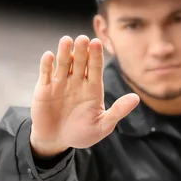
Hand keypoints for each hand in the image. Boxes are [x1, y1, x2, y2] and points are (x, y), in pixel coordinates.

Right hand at [30, 35, 139, 156]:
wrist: (57, 141)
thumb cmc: (82, 134)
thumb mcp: (103, 126)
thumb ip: (118, 111)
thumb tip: (136, 98)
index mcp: (93, 88)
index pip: (95, 67)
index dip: (96, 55)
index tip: (97, 43)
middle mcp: (77, 82)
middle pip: (80, 62)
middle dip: (81, 50)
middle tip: (83, 39)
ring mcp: (60, 83)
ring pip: (63, 63)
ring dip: (64, 52)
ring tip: (67, 40)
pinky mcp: (44, 88)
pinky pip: (46, 73)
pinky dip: (47, 64)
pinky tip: (49, 55)